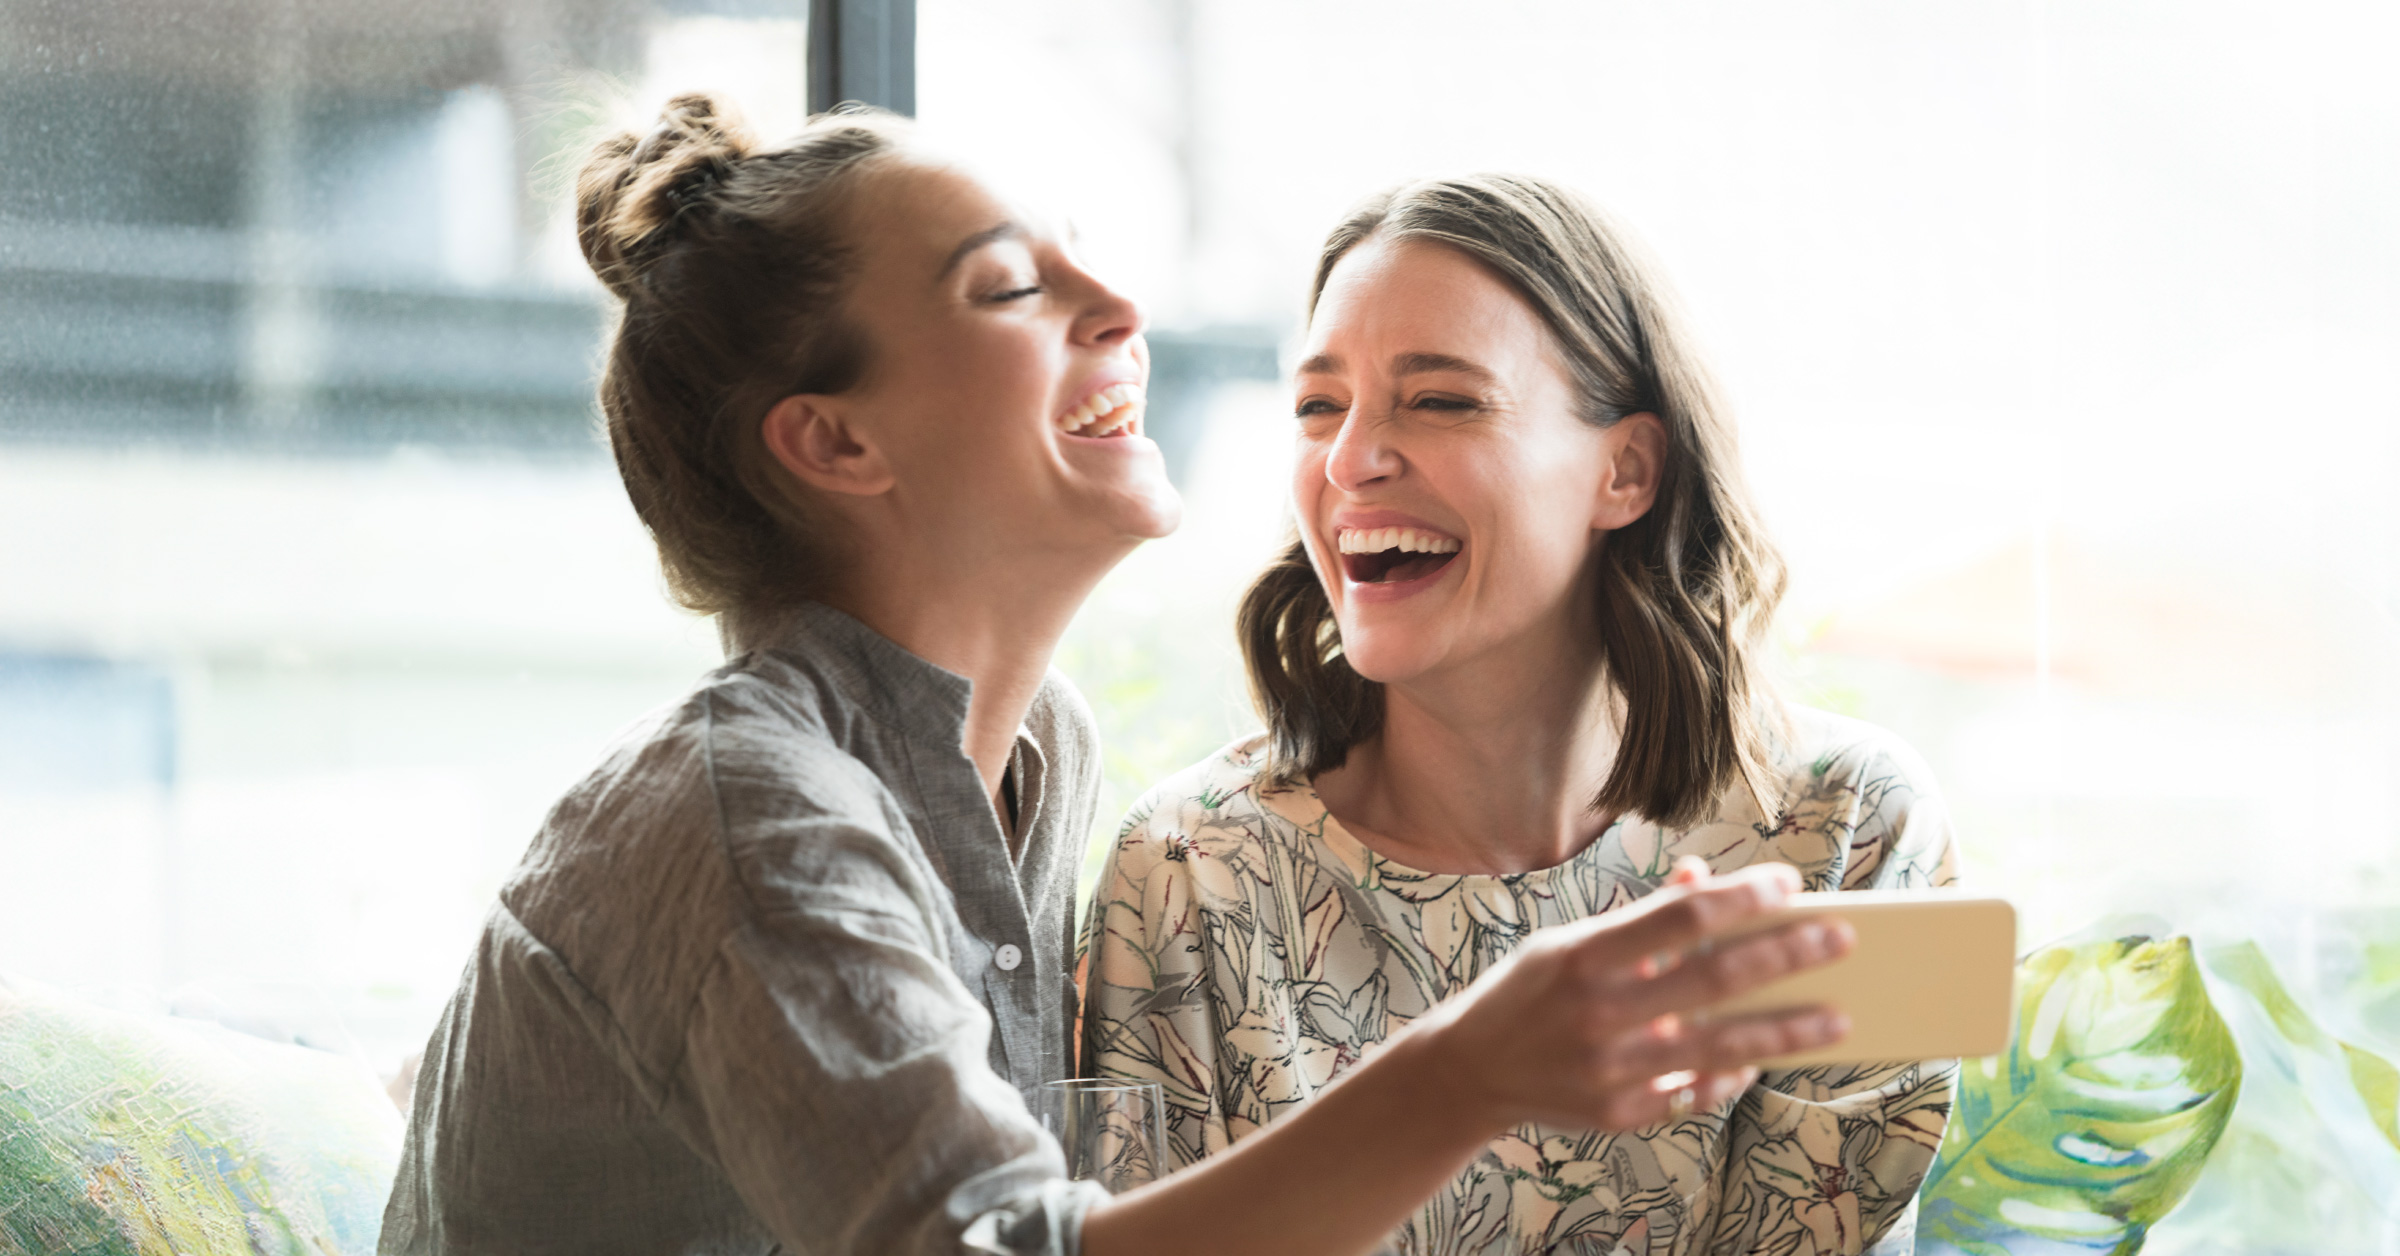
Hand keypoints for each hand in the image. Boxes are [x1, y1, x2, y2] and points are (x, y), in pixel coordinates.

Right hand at [1406, 857, 1851, 1131]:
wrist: (1467, 1071)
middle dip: (1786, 955)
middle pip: (1714, 979)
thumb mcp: (1568, 942)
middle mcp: (1599, 1012)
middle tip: (1839, 940)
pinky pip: (1695, 1092)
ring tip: (1837, 1016)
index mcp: (1584, 956)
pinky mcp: (1618, 1113)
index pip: (1682, 917)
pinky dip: (1733, 1075)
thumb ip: (1639, 918)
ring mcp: (1610, 1068)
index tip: (1789, 882)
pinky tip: (1763, 1060)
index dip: (1742, 897)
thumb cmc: (1527, 993)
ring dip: (1787, 1030)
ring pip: (1721, 1046)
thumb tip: (1704, 880)